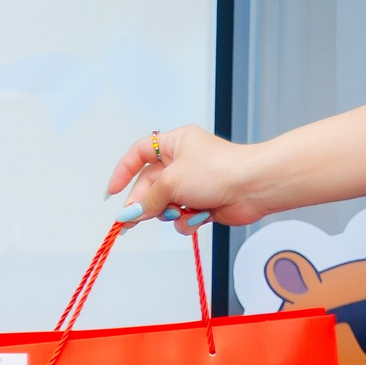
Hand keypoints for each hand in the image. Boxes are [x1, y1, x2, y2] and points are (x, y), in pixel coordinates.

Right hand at [104, 125, 267, 226]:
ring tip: (178, 211)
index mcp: (174, 143)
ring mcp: (192, 184)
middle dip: (144, 203)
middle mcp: (182, 162)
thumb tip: (128, 213)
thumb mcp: (171, 181)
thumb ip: (146, 198)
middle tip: (130, 221)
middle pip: (149, 185)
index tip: (112, 193)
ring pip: (164, 204)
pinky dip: (186, 219)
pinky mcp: (202, 203)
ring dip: (169, 212)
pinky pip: (181, 216)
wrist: (254, 187)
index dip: (123, 172)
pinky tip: (198, 216)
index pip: (139, 154)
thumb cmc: (218, 171)